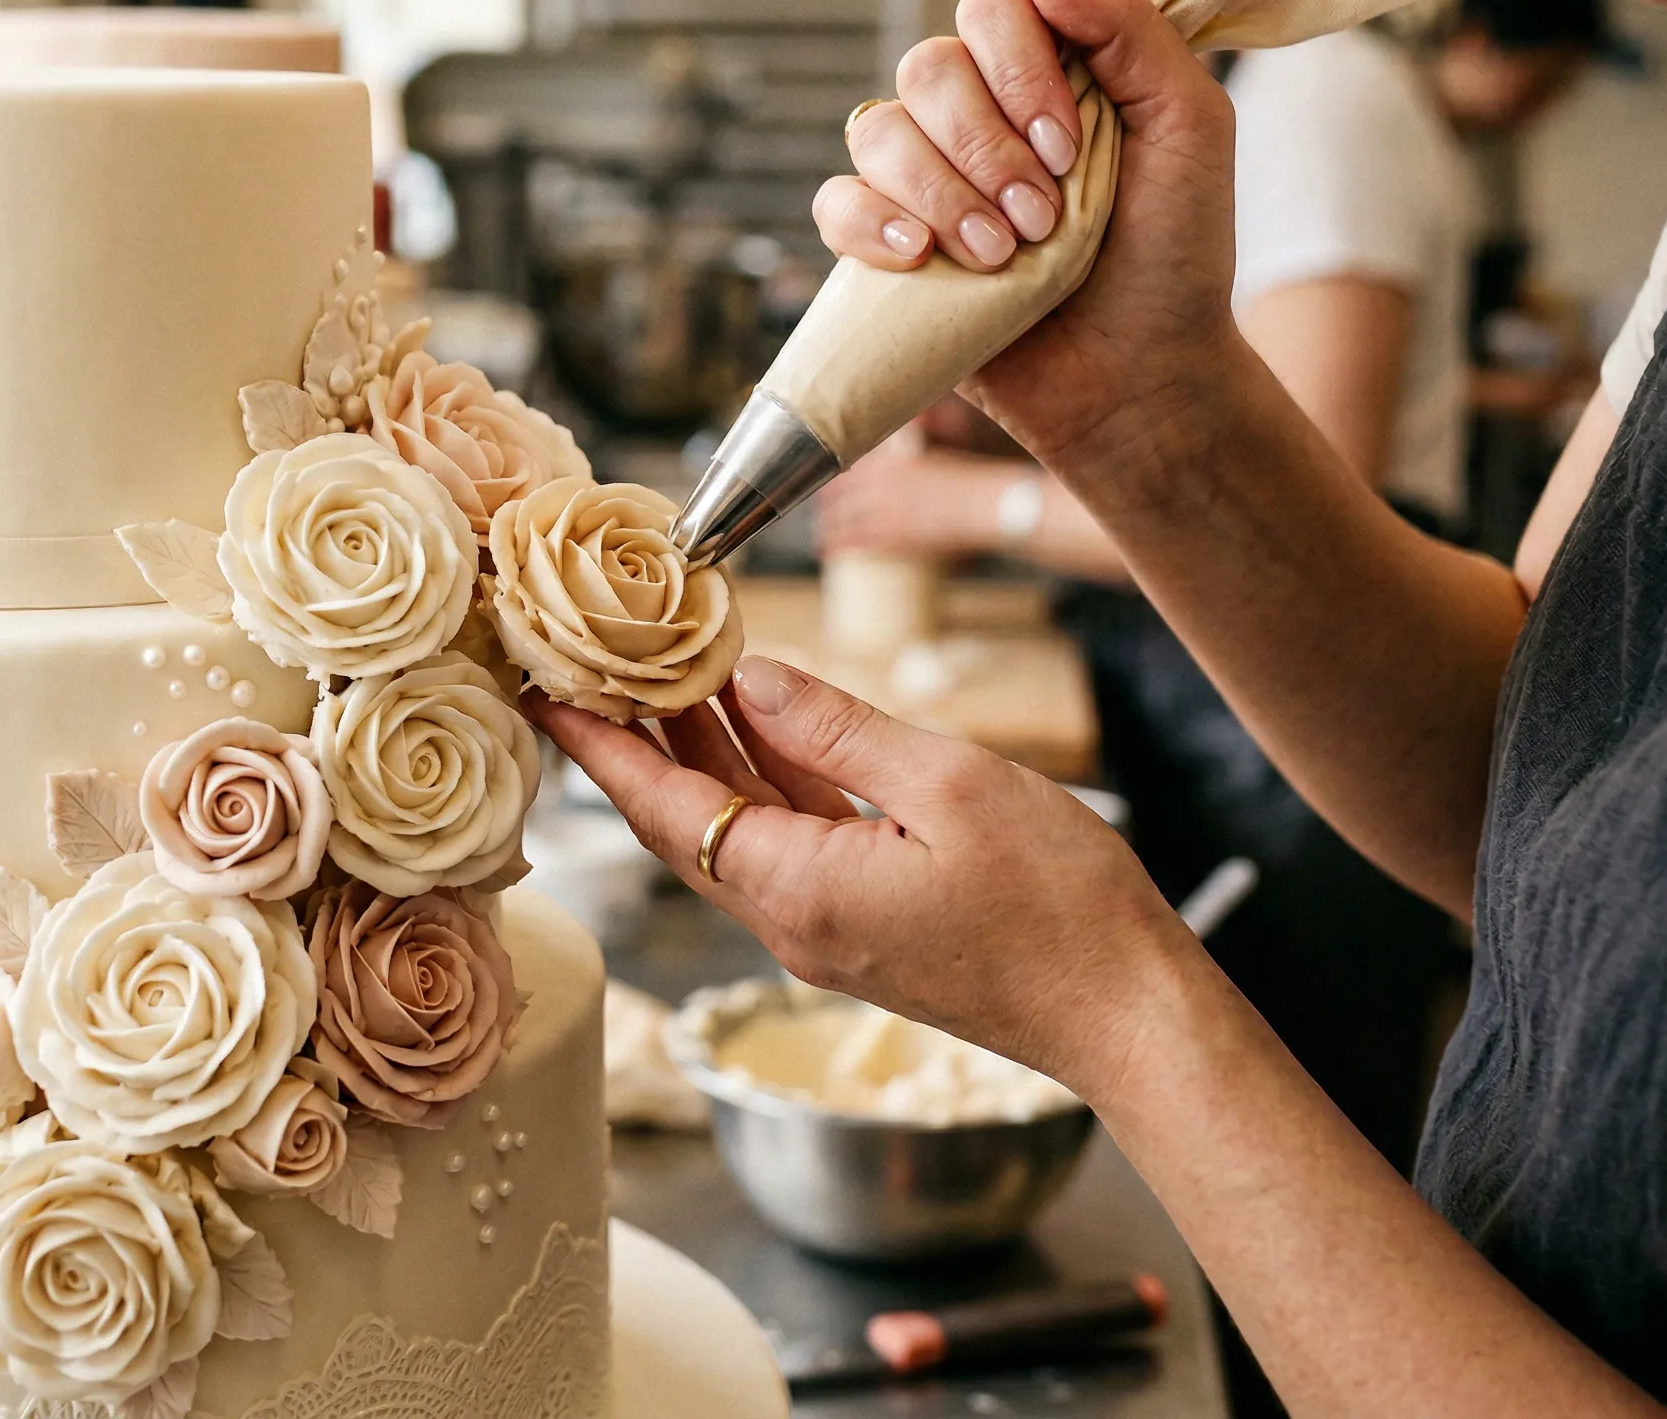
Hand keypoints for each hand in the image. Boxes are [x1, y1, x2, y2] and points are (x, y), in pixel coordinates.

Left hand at [526, 658, 1190, 1103]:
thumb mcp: (946, 783)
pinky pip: (789, 839)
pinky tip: (758, 717)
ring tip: (660, 664)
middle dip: (631, 738)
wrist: (1124, 1010)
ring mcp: (827, 925)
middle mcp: (792, 918)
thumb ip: (838, 729)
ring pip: (734, 826)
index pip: (662, 808)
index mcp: (797, 888)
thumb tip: (753, 679)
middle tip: (588, 657)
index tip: (542, 690)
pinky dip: (764, 776)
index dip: (598, 746)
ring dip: (697, 750)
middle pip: (682, 818)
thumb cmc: (1055, 903)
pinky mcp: (864, 923)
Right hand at [815, 0, 1240, 480]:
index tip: (1068, 147)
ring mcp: (927, 179)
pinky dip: (871, 225)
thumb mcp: (1188, 122)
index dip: (1019, 69)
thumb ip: (1125, 24)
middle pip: (929, 67)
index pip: (993, 7)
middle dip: (985, 148)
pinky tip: (923, 259)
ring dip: (941, 192)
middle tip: (1041, 219)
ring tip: (1000, 255)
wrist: (1142, 376)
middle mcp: (978, 113)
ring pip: (877, 129)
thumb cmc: (1178, 252)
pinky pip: (836, 202)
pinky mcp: (887, 248)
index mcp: (1048, 69)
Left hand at [815, 447, 1012, 557]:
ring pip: (842, 519)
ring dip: (827, 527)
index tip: (827, 486)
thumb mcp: (931, 459)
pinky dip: (838, 545)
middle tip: (819, 512)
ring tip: (819, 535)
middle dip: (826, 505)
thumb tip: (904, 441)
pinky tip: (827, 551)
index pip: (849, 468)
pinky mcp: (892, 535)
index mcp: (889, 460)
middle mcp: (880, 483)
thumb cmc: (964, 481)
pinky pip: (856, 541)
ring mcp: (883, 510)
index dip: (834, 479)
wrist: (979, 505)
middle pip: (839, 494)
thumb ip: (908, 452)